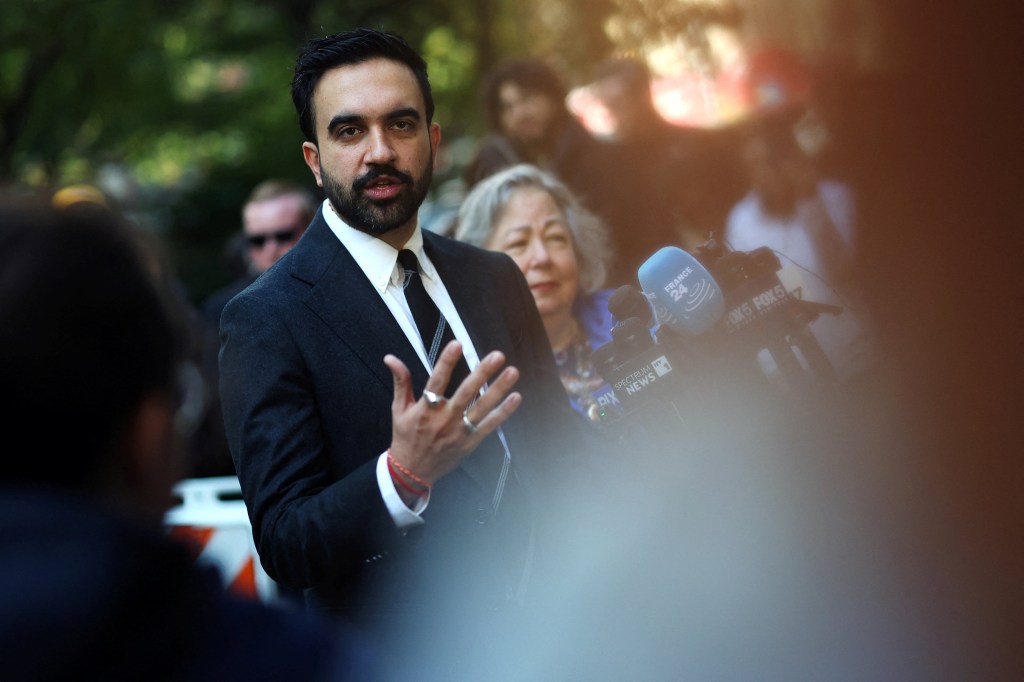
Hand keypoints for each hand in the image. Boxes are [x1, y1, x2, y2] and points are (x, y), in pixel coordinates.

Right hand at [384, 340, 520, 484]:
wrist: (412, 472)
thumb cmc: (406, 437)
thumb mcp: (399, 409)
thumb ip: (401, 381)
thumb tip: (390, 358)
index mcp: (425, 408)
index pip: (437, 380)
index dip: (446, 362)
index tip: (457, 344)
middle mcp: (444, 418)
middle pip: (466, 392)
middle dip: (482, 373)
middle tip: (497, 356)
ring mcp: (459, 431)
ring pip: (482, 407)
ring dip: (498, 389)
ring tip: (513, 372)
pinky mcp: (470, 442)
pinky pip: (490, 425)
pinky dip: (503, 412)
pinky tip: (516, 397)